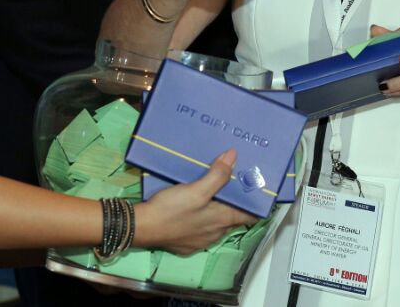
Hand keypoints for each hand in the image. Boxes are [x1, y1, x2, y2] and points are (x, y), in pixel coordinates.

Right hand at [134, 150, 254, 254]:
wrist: (143, 228)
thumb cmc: (172, 209)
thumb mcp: (196, 190)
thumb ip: (217, 175)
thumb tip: (234, 156)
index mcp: (222, 220)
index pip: (250, 216)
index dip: (255, 204)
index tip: (257, 190)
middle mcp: (215, 233)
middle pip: (232, 218)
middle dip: (234, 203)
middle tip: (232, 183)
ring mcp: (200, 240)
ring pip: (216, 224)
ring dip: (217, 210)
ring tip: (212, 192)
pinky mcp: (186, 243)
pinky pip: (200, 230)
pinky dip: (201, 219)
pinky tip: (193, 208)